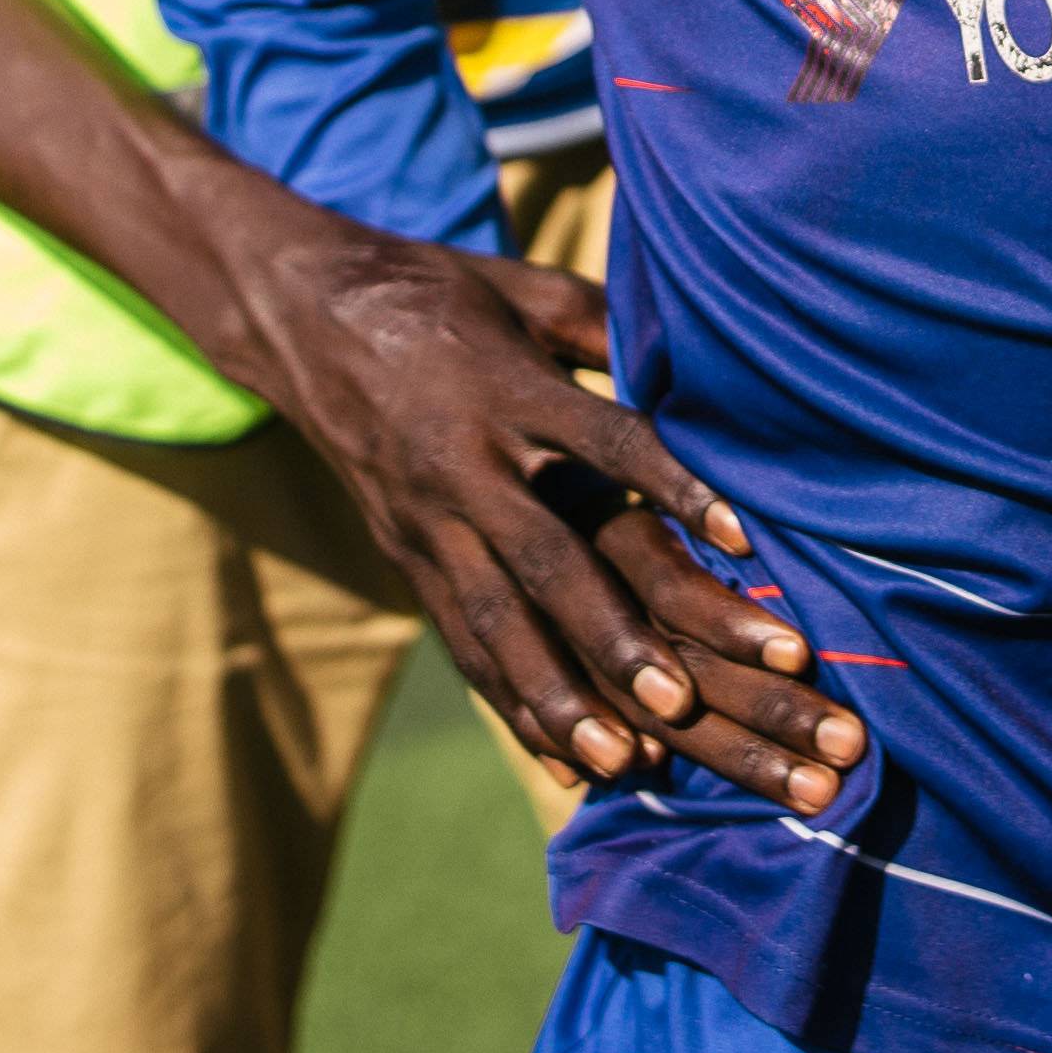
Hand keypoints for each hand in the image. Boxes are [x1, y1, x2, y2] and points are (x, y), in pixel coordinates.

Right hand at [242, 232, 866, 810]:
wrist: (307, 317)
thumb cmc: (444, 294)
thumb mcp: (530, 290)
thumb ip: (611, 328)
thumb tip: (706, 355)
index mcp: (506, 388)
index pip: (603, 440)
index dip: (673, 485)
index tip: (744, 536)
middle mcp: (464, 465)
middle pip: (544, 558)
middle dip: (610, 634)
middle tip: (679, 700)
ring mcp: (427, 523)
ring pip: (493, 621)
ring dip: (557, 696)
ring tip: (619, 761)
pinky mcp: (405, 560)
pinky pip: (459, 642)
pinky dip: (511, 706)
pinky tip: (561, 762)